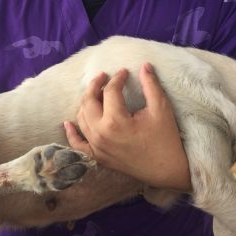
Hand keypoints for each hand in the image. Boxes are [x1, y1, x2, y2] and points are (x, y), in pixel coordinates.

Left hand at [64, 63, 191, 191]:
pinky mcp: (98, 156)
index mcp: (115, 121)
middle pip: (89, 102)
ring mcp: (97, 147)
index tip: (125, 72)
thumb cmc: (166, 138)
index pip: (110, 91)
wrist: (167, 169)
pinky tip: (68, 123)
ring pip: (81, 118)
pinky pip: (78, 144)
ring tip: (96, 93)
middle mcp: (101, 134)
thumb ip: (151, 85)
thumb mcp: (161, 109)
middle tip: (103, 76)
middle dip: (95, 85)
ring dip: (86, 102)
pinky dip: (72, 133)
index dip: (118, 78)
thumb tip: (144, 65)